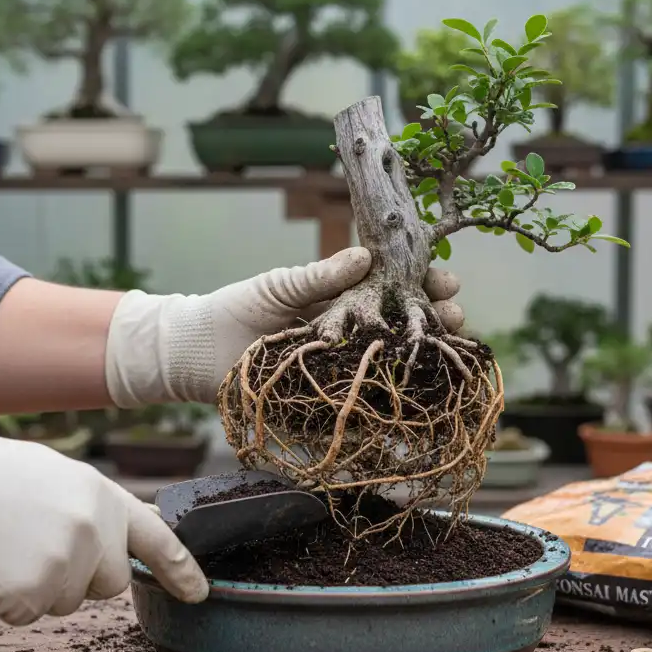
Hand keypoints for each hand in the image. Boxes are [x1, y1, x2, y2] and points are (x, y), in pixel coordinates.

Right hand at [0, 402, 207, 625]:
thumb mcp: (57, 476)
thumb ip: (93, 509)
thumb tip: (112, 541)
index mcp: (103, 496)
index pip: (156, 538)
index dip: (181, 569)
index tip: (199, 593)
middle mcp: (95, 532)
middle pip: (109, 583)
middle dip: (81, 577)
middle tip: (36, 545)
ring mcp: (65, 565)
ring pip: (66, 601)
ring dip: (40, 587)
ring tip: (6, 546)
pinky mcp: (31, 596)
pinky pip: (29, 614)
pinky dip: (8, 600)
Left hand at [104, 246, 465, 405]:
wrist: (196, 352)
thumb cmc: (235, 310)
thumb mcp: (281, 284)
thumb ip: (321, 275)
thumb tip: (366, 255)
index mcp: (342, 297)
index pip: (393, 287)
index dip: (422, 283)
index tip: (446, 279)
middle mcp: (349, 331)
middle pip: (402, 324)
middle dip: (434, 318)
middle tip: (455, 315)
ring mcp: (342, 365)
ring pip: (392, 359)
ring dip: (423, 354)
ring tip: (446, 346)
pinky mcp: (327, 396)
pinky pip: (365, 396)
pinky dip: (392, 394)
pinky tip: (416, 389)